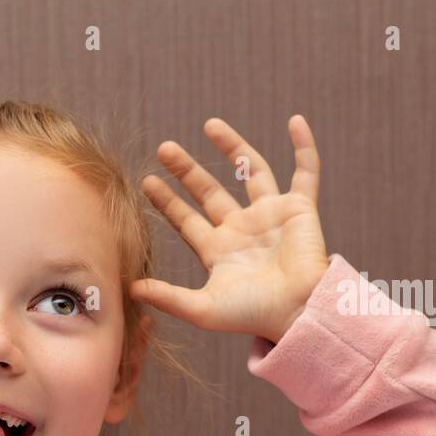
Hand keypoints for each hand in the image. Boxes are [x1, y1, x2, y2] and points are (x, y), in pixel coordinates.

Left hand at [129, 116, 328, 343]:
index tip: (147, 181)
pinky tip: (295, 121)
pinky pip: (306, 172)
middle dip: (187, 170)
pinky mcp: (300, 209)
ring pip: (251, 171)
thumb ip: (167, 297)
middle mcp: (242, 229)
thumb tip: (129, 288)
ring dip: (233, 146)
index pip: (186, 219)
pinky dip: (304, 147)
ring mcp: (271, 216)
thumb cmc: (252, 315)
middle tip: (164, 148)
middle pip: (209, 192)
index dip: (167, 201)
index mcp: (219, 251)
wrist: (296, 312)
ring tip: (210, 124)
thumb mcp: (202, 308)